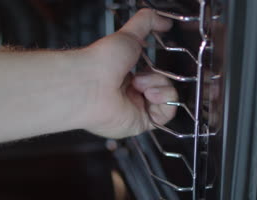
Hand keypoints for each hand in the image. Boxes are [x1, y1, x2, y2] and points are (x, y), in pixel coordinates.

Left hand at [81, 9, 177, 138]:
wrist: (89, 85)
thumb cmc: (100, 62)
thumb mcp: (128, 35)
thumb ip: (146, 22)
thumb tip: (164, 20)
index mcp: (125, 76)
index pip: (153, 74)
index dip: (157, 68)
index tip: (156, 61)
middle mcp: (130, 95)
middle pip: (163, 86)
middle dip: (158, 77)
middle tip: (141, 74)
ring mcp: (136, 109)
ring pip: (168, 98)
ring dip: (159, 87)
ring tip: (140, 85)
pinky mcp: (141, 122)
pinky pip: (167, 113)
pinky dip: (163, 101)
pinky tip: (148, 95)